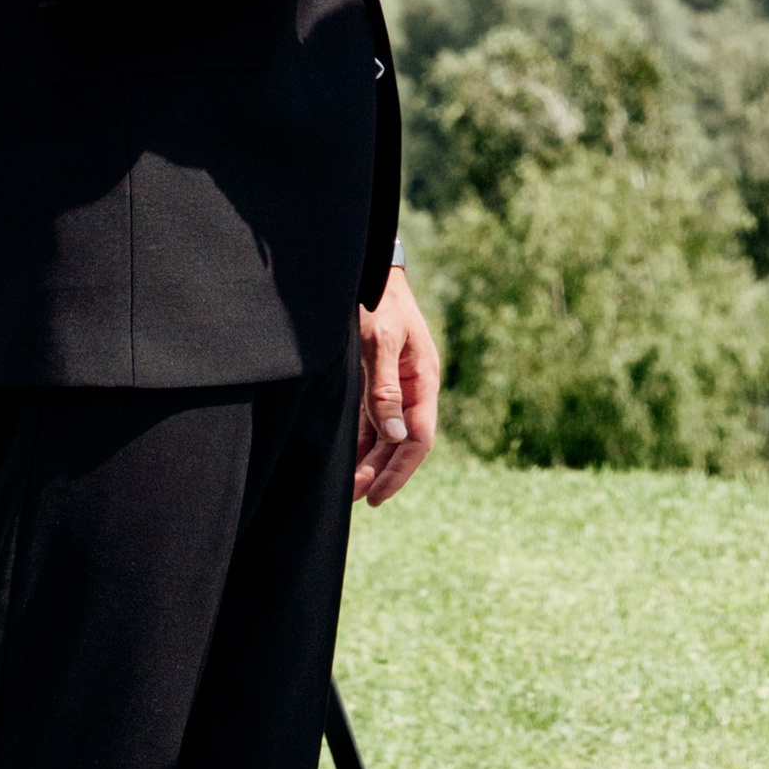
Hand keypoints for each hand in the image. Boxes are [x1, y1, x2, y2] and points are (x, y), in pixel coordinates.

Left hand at [355, 268, 438, 507]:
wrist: (369, 269)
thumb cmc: (378, 301)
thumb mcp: (380, 342)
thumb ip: (385, 388)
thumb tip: (395, 436)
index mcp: (424, 382)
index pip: (418, 440)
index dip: (399, 472)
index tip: (376, 496)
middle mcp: (413, 389)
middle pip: (401, 444)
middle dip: (380, 472)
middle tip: (353, 499)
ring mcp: (395, 385)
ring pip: (385, 435)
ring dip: (368, 461)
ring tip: (346, 488)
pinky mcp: (376, 380)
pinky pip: (370, 419)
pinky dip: (359, 441)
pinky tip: (343, 459)